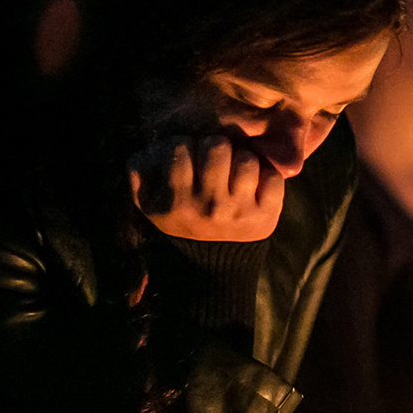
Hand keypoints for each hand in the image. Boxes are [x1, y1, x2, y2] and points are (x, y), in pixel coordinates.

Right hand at [130, 135, 284, 241]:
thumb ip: (140, 171)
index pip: (179, 147)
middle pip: (216, 146)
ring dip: (241, 160)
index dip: (184, 144)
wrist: (212, 268)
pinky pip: (273, 177)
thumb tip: (153, 144)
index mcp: (175, 202)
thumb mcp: (147, 205)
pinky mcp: (266, 216)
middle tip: (214, 159)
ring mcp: (239, 211)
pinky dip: (266, 176)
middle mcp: (207, 207)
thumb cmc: (180, 223)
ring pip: (246, 159)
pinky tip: (254, 186)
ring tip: (234, 172)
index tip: (187, 155)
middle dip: (214, 147)